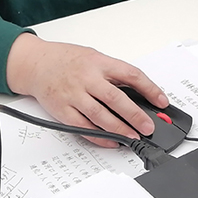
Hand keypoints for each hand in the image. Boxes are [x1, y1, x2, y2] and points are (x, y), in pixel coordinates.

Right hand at [5, 33, 168, 147]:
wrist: (35, 64)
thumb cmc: (67, 59)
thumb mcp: (93, 57)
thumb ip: (112, 73)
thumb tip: (136, 93)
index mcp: (99, 62)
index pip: (130, 74)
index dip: (149, 88)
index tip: (161, 100)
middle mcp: (87, 78)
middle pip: (116, 98)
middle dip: (135, 115)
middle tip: (149, 126)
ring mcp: (74, 95)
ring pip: (100, 116)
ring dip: (119, 129)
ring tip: (133, 137)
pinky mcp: (63, 111)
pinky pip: (83, 127)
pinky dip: (99, 136)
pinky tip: (111, 140)